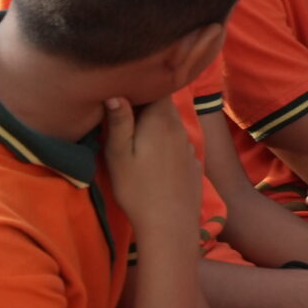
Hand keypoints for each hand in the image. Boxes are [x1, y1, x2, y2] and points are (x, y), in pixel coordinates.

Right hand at [100, 95, 202, 242]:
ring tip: (136, 133)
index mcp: (160, 120)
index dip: (141, 82)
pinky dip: (165, 142)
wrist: (170, 224)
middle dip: (146, 101)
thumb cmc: (137, 188)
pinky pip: (177, 142)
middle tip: (123, 109)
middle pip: (164, 103)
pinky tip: (154, 159)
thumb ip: (118, 121)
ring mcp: (188, 145)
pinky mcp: (192, 163)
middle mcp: (178, 127)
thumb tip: (114, 92)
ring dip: (155, 123)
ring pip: (171, 123)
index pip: (157, 86)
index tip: (123, 84)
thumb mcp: (118, 154)